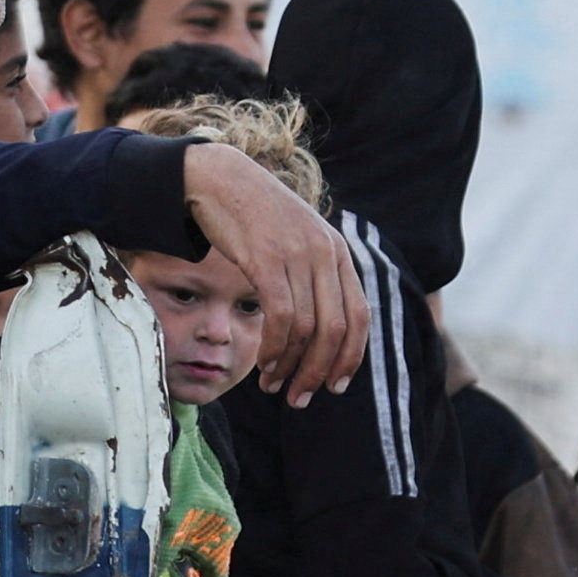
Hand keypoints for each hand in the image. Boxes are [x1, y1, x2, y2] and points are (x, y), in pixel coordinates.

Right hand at [176, 140, 374, 405]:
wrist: (217, 178)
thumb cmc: (252, 215)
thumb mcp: (296, 240)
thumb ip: (314, 275)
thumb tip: (319, 325)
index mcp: (337, 253)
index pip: (360, 317)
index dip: (350, 358)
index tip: (335, 387)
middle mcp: (325, 254)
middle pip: (336, 329)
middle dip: (320, 372)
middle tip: (300, 398)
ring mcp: (297, 255)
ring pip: (307, 328)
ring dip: (291, 366)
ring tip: (273, 386)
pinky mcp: (267, 259)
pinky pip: (281, 316)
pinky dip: (275, 348)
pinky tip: (264, 363)